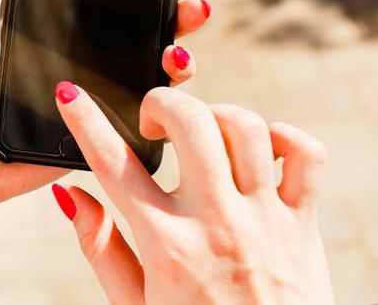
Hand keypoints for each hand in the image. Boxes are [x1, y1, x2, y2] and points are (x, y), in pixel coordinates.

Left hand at [0, 0, 211, 222]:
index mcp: (61, 35)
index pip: (116, 7)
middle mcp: (86, 66)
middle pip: (148, 39)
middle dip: (180, 22)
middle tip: (192, 9)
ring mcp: (97, 104)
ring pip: (156, 83)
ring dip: (180, 67)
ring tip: (175, 58)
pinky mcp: (101, 140)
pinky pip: (144, 128)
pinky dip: (166, 116)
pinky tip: (172, 102)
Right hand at [53, 86, 332, 302]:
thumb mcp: (133, 304)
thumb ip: (100, 248)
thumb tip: (71, 195)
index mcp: (166, 246)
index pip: (113, 165)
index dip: (84, 120)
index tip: (70, 93)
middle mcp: (217, 224)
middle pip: (190, 123)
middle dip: (162, 103)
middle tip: (152, 124)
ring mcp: (265, 220)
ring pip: (247, 127)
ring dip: (217, 116)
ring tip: (203, 137)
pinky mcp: (304, 224)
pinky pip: (306, 154)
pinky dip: (283, 137)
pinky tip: (258, 152)